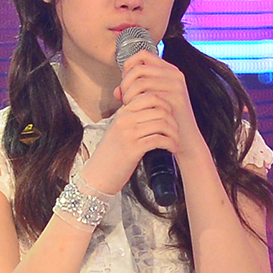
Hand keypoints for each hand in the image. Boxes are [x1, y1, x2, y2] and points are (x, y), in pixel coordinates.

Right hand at [81, 56, 181, 194]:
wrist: (97, 176)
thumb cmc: (109, 156)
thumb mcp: (117, 131)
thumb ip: (131, 119)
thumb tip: (153, 110)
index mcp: (122, 113)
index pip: (149, 96)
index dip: (165, 104)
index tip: (170, 117)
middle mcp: (124, 120)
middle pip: (159, 108)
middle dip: (173, 119)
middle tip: (176, 130)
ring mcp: (128, 134)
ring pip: (162, 123)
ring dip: (174, 133)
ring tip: (175, 141)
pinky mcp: (133, 149)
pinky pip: (159, 139)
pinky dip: (170, 143)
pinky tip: (172, 149)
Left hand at [116, 50, 200, 162]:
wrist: (184, 138)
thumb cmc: (164, 120)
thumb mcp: (148, 102)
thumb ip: (133, 93)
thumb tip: (116, 90)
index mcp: (168, 70)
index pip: (143, 55)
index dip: (128, 66)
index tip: (125, 83)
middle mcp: (174, 74)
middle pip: (139, 68)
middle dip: (125, 83)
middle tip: (125, 98)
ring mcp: (176, 85)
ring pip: (140, 81)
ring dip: (129, 94)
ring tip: (129, 106)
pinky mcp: (175, 97)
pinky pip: (147, 95)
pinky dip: (136, 102)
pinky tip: (136, 111)